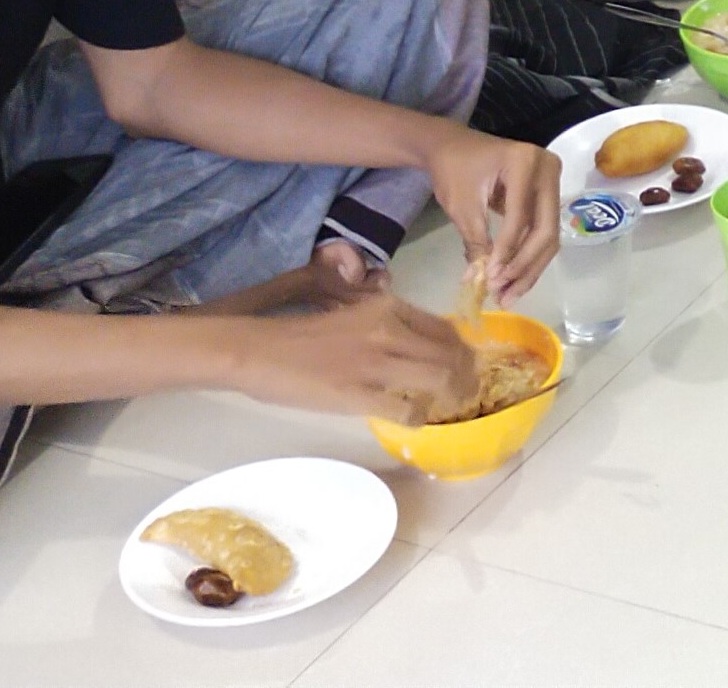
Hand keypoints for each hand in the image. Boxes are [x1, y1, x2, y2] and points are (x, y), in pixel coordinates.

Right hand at [228, 291, 480, 423]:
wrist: (259, 352)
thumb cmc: (301, 335)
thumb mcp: (353, 313)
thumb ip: (385, 321)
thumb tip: (415, 341)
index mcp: (388, 307)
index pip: (444, 328)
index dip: (462, 349)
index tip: (465, 363)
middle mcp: (389, 330)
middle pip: (449, 353)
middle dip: (467, 374)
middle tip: (469, 390)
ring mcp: (375, 363)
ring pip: (438, 378)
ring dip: (452, 394)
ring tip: (452, 405)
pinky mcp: (357, 394)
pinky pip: (405, 408)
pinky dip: (418, 416)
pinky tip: (415, 419)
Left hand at [422, 126, 562, 299]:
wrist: (453, 148)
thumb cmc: (454, 170)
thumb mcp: (462, 205)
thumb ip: (476, 241)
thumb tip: (482, 281)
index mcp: (526, 163)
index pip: (521, 216)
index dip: (507, 251)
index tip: (490, 280)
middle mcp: (549, 169)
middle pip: (545, 229)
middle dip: (524, 266)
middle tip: (504, 295)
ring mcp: (552, 181)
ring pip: (548, 235)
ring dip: (528, 268)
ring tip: (508, 295)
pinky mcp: (548, 194)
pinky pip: (542, 230)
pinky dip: (527, 256)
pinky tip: (513, 279)